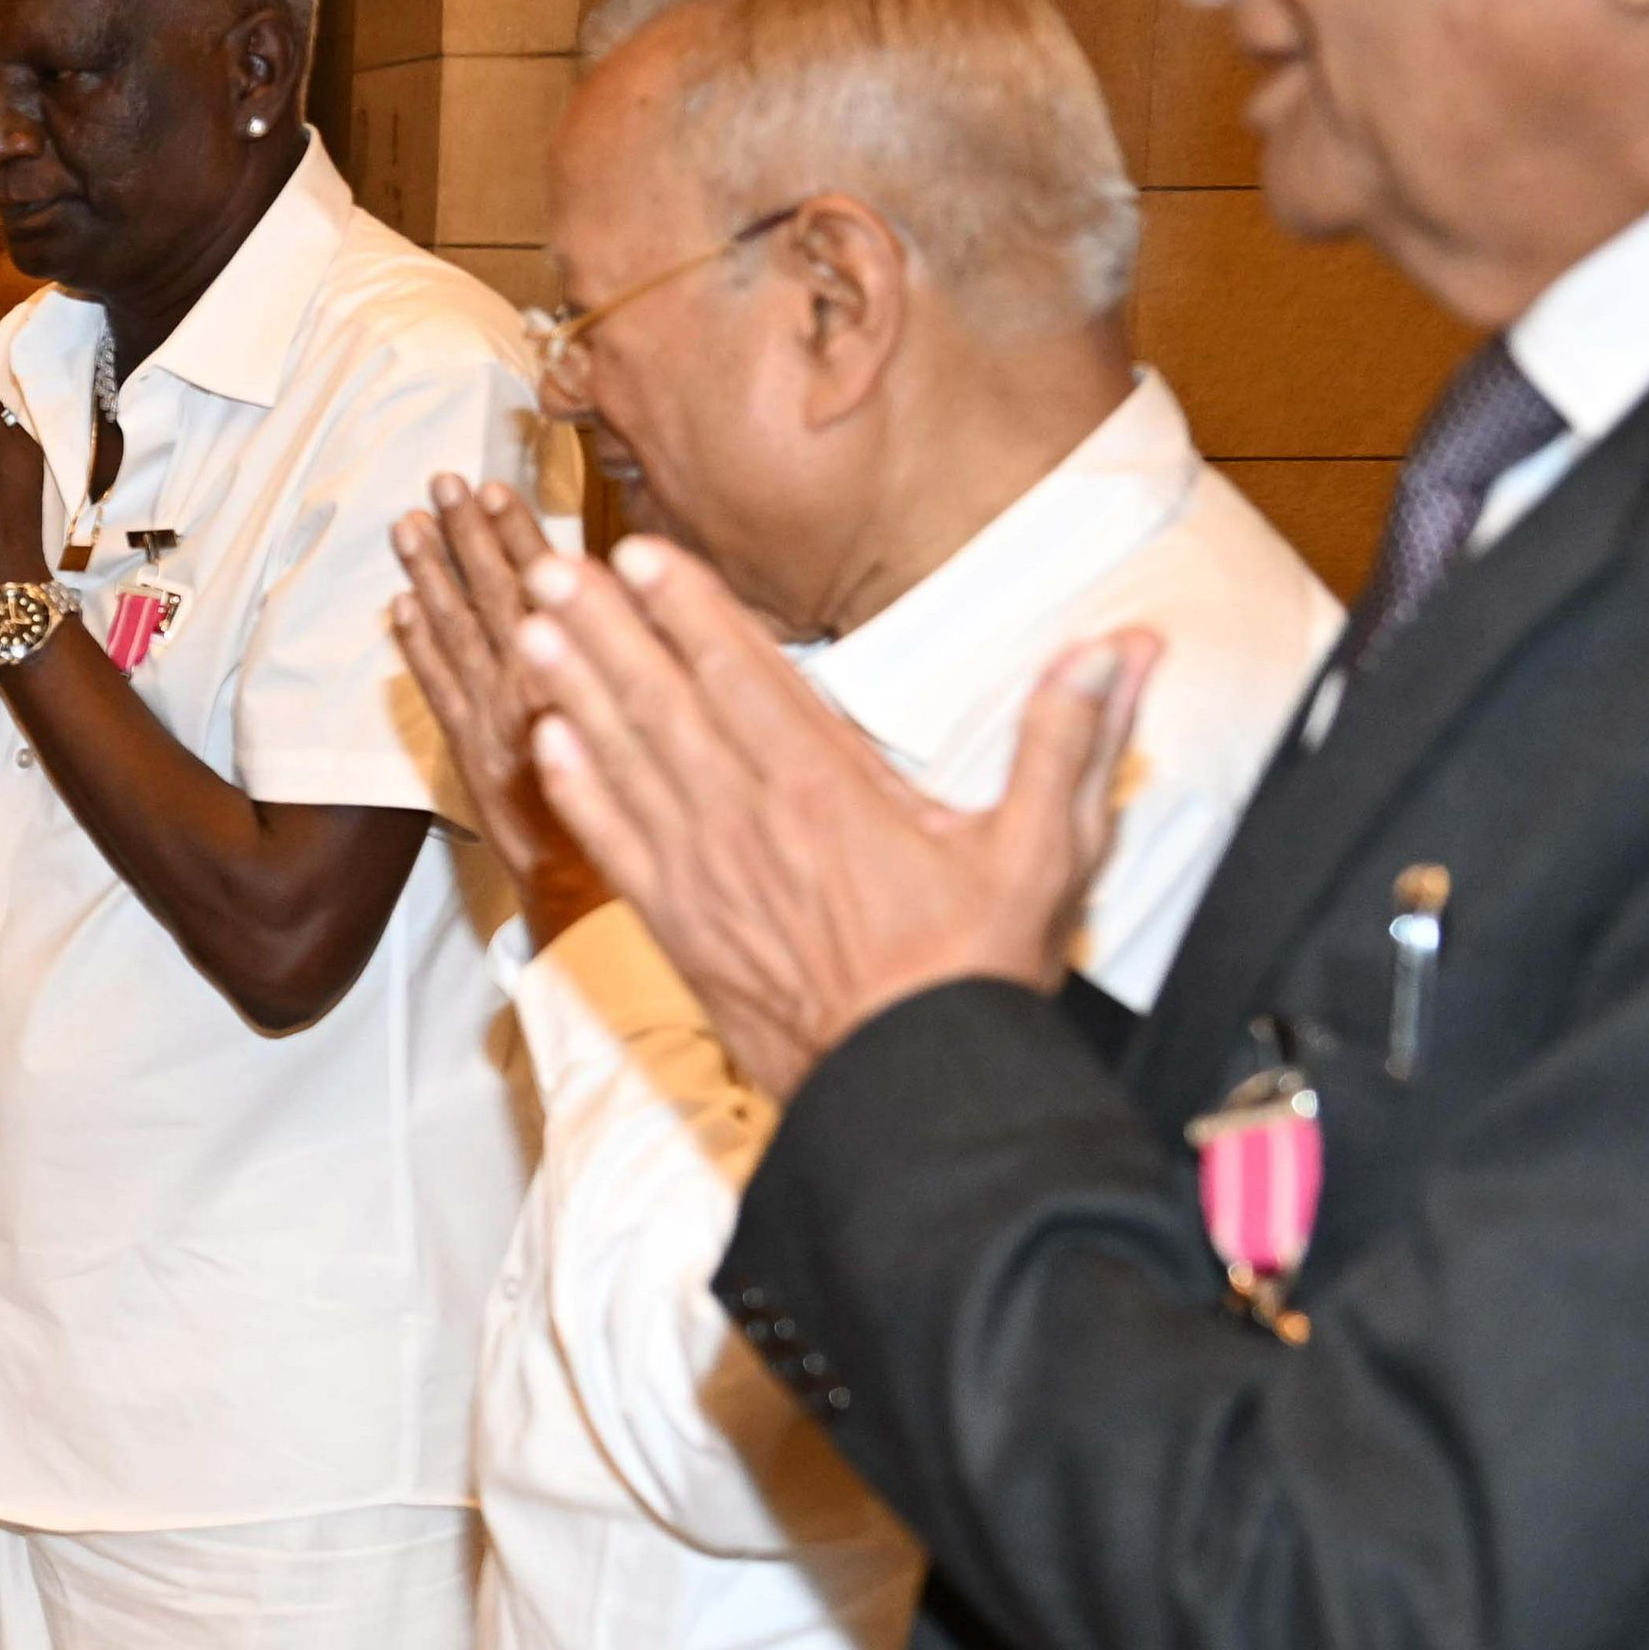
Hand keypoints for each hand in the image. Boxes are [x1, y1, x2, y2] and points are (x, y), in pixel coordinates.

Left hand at [393, 473, 599, 935]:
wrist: (592, 889)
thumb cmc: (638, 808)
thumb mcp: (655, 723)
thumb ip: (637, 659)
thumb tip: (633, 599)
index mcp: (574, 672)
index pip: (540, 584)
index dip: (514, 533)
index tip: (492, 489)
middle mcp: (526, 685)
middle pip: (489, 594)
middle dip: (464, 536)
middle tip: (439, 485)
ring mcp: (488, 716)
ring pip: (451, 630)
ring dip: (429, 575)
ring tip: (408, 528)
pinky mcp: (464, 749)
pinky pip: (433, 686)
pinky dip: (413, 646)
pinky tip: (397, 610)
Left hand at [511, 532, 1155, 1094]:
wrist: (908, 1095)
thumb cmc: (975, 977)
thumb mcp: (1047, 853)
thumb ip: (1071, 741)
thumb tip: (1120, 647)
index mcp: (832, 789)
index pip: (748, 676)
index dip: (690, 609)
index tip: (642, 554)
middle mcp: (754, 821)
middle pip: (666, 703)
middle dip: (606, 629)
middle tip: (551, 566)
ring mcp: (708, 877)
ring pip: (628, 763)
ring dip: (575, 691)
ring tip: (528, 628)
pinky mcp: (683, 930)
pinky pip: (617, 848)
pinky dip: (579, 794)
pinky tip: (545, 748)